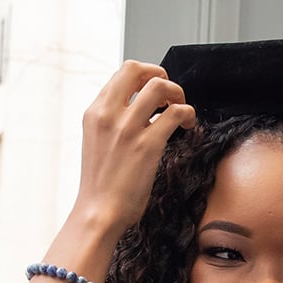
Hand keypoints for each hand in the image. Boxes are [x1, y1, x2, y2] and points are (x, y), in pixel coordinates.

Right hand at [75, 60, 196, 236]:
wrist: (99, 212)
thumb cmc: (101, 185)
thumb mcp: (96, 142)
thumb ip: (111, 122)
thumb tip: (136, 109)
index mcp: (94, 113)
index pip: (121, 74)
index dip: (144, 76)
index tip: (154, 90)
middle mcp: (108, 115)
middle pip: (137, 69)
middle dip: (160, 75)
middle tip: (170, 94)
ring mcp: (128, 128)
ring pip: (159, 86)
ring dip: (177, 93)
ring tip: (181, 109)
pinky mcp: (148, 145)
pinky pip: (176, 113)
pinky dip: (188, 114)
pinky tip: (187, 126)